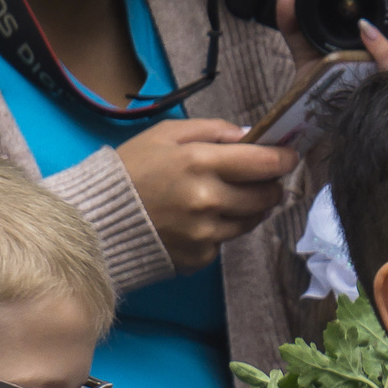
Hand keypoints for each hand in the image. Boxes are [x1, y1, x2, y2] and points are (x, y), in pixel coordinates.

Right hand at [114, 118, 297, 271]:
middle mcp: (207, 200)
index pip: (262, 163)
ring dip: (249, 208)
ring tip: (226, 197)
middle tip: (259, 179)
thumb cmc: (130, 171)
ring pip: (251, 220)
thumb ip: (211, 130)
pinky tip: (198, 220)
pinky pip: (226, 241)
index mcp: (199, 163)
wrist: (97, 221)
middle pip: (266, 196)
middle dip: (269, 185)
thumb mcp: (165, 135)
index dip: (283, 159)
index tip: (290, 156)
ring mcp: (206, 233)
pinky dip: (221, 229)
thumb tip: (250, 134)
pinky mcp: (201, 257)